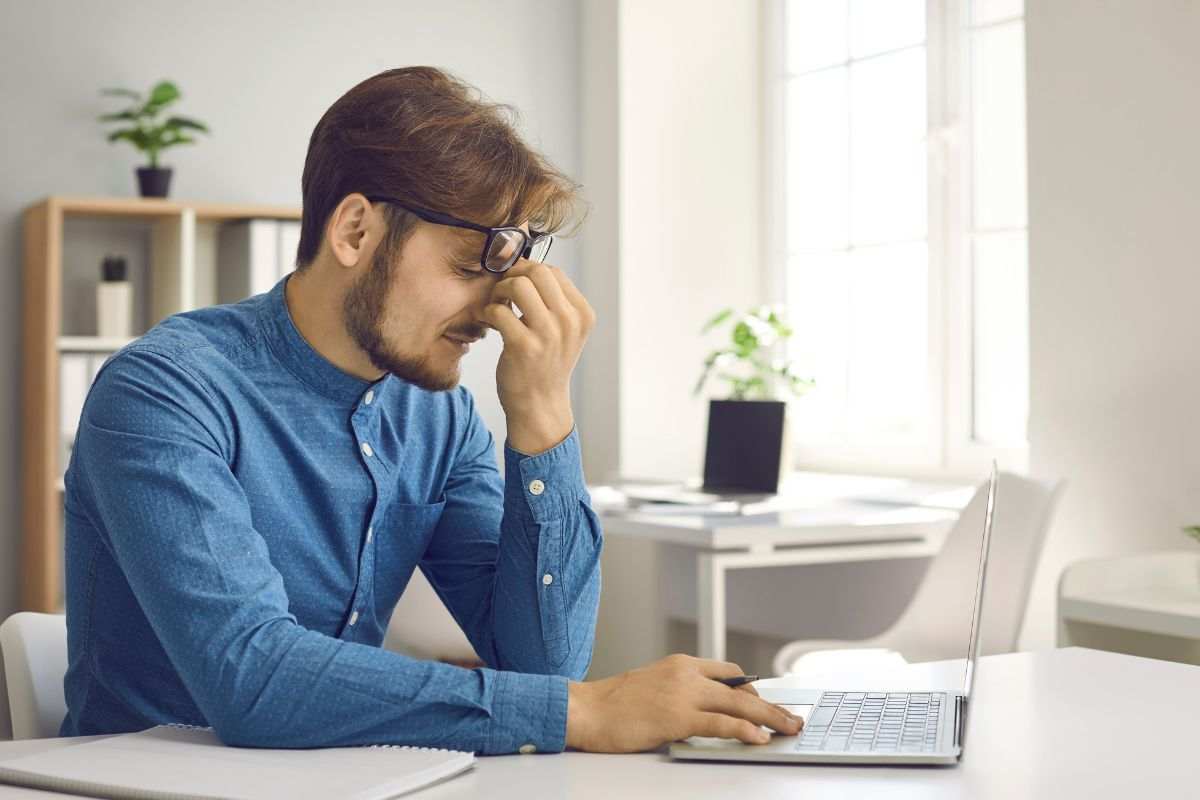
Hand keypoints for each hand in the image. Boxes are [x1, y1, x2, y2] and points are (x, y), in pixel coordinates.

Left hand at [481, 259, 595, 453]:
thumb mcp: (564, 331)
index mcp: (582, 314)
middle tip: (502, 290)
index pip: (554, 271)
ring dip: (499, 291)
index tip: (516, 284)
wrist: (541, 405)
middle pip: (538, 271)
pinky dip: (488, 312)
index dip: (528, 271)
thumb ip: (554, 301)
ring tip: (496, 305)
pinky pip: (499, 311)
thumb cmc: (546, 364)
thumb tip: (525, 268)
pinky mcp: (524, 347)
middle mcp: (570, 322)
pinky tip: (488, 322)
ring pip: (518, 286)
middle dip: (514, 275)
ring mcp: (549, 334)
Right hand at [565, 654, 803, 752]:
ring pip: (738, 705)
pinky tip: (758, 738)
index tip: (766, 704)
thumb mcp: (652, 687)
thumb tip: (705, 711)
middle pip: (741, 688)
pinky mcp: (676, 716)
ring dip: (768, 718)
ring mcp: (682, 693)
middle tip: (791, 719)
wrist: (585, 709)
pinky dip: (743, 730)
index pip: (728, 671)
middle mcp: (685, 673)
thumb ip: (680, 692)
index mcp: (680, 663)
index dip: (752, 689)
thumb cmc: (612, 704)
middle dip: (770, 706)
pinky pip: (719, 723)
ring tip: (787, 729)